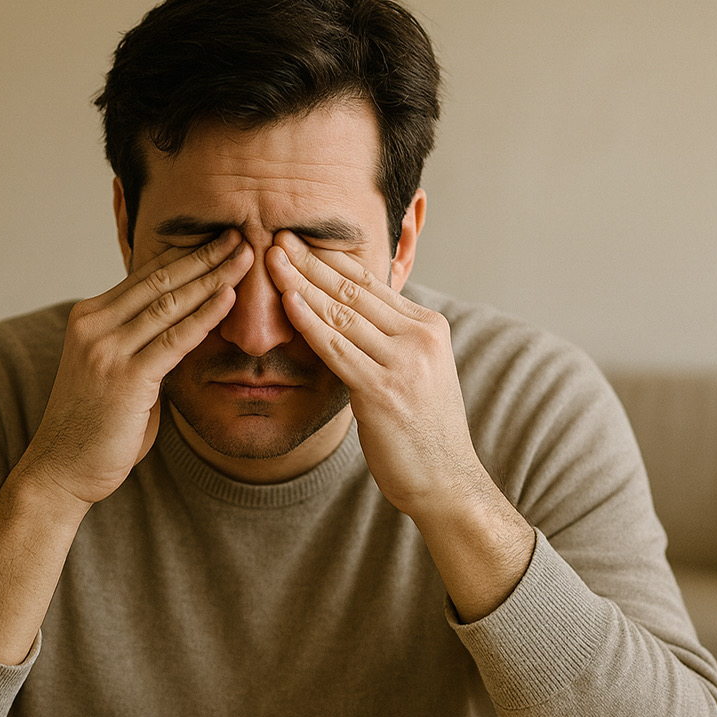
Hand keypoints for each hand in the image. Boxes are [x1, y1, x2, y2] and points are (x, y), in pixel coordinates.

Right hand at [17, 230, 251, 511]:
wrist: (61, 470)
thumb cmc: (94, 426)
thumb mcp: (115, 373)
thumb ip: (141, 348)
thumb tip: (179, 330)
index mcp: (89, 318)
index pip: (145, 276)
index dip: (186, 255)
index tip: (219, 239)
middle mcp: (94, 325)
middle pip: (159, 280)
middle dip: (204, 255)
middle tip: (241, 234)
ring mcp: (106, 349)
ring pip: (169, 302)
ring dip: (212, 277)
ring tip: (245, 256)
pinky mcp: (125, 377)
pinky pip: (174, 339)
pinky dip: (205, 316)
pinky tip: (229, 298)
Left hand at [266, 231, 479, 515]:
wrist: (446, 480)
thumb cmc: (423, 432)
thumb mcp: (415, 374)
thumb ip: (389, 343)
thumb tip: (350, 321)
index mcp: (428, 328)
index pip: (372, 283)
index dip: (331, 259)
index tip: (300, 241)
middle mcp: (419, 338)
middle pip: (354, 290)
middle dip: (310, 261)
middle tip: (277, 235)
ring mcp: (403, 363)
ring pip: (342, 313)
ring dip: (302, 282)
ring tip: (271, 258)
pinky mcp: (383, 390)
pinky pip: (337, 348)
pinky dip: (308, 321)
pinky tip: (286, 300)